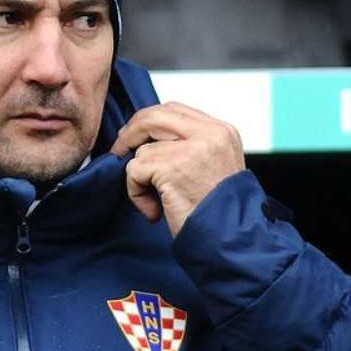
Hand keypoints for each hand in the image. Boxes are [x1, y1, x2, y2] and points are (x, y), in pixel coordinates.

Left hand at [110, 102, 245, 236]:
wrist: (231, 241)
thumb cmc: (219, 213)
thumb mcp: (215, 166)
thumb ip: (189, 146)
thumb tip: (148, 137)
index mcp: (221, 131)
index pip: (174, 110)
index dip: (148, 121)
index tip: (133, 137)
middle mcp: (209, 134)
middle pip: (154, 117)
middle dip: (130, 134)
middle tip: (119, 152)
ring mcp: (191, 149)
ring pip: (142, 149)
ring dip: (139, 177)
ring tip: (155, 200)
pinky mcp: (172, 167)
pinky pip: (134, 170)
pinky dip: (136, 192)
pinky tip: (153, 210)